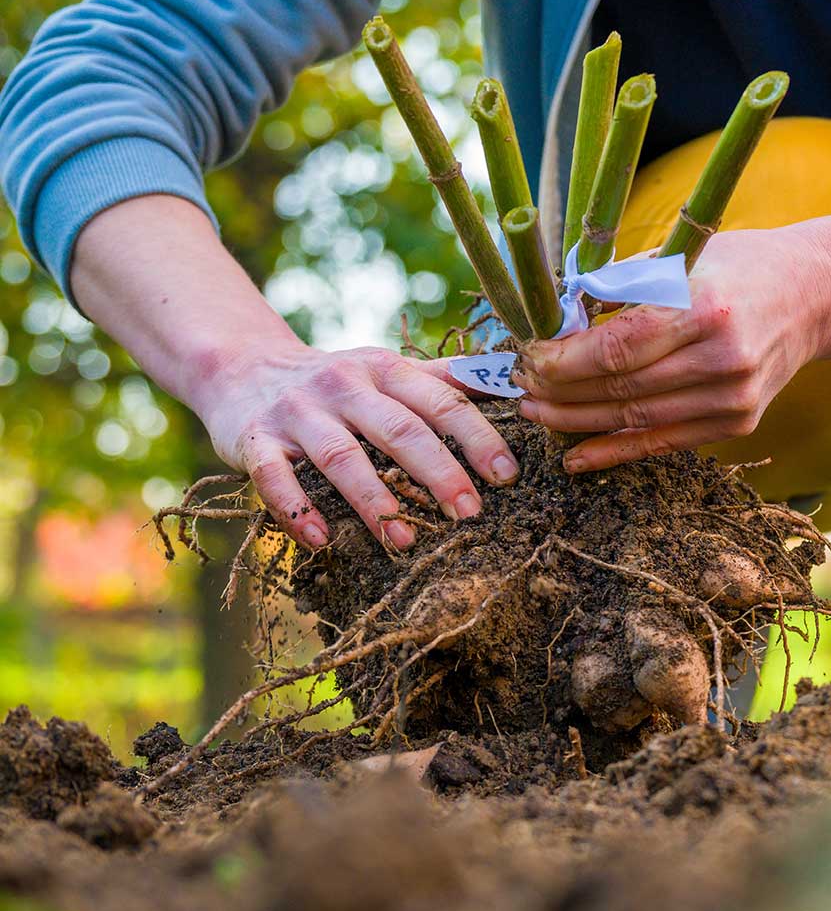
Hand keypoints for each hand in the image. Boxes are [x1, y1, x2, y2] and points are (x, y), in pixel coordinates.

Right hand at [198, 340, 517, 549]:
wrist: (239, 369)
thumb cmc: (336, 382)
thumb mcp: (387, 369)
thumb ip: (444, 377)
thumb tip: (511, 381)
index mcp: (384, 369)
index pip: (440, 401)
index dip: (476, 437)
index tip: (506, 475)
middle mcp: (342, 385)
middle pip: (398, 430)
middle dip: (438, 473)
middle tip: (468, 513)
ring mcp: (296, 412)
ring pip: (341, 456)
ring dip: (374, 501)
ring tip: (404, 540)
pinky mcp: (254, 440)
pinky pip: (273, 477)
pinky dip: (296, 510)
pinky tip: (320, 541)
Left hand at [514, 227, 830, 472]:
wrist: (816, 296)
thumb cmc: (740, 266)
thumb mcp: (683, 257)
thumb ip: (621, 286)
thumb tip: (554, 316)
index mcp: (706, 308)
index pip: (619, 346)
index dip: (565, 359)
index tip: (530, 356)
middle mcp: (724, 359)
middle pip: (622, 386)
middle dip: (561, 391)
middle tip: (521, 387)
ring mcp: (735, 397)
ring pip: (637, 419)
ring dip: (578, 421)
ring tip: (538, 413)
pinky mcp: (739, 422)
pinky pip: (664, 442)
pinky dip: (616, 450)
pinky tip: (576, 455)